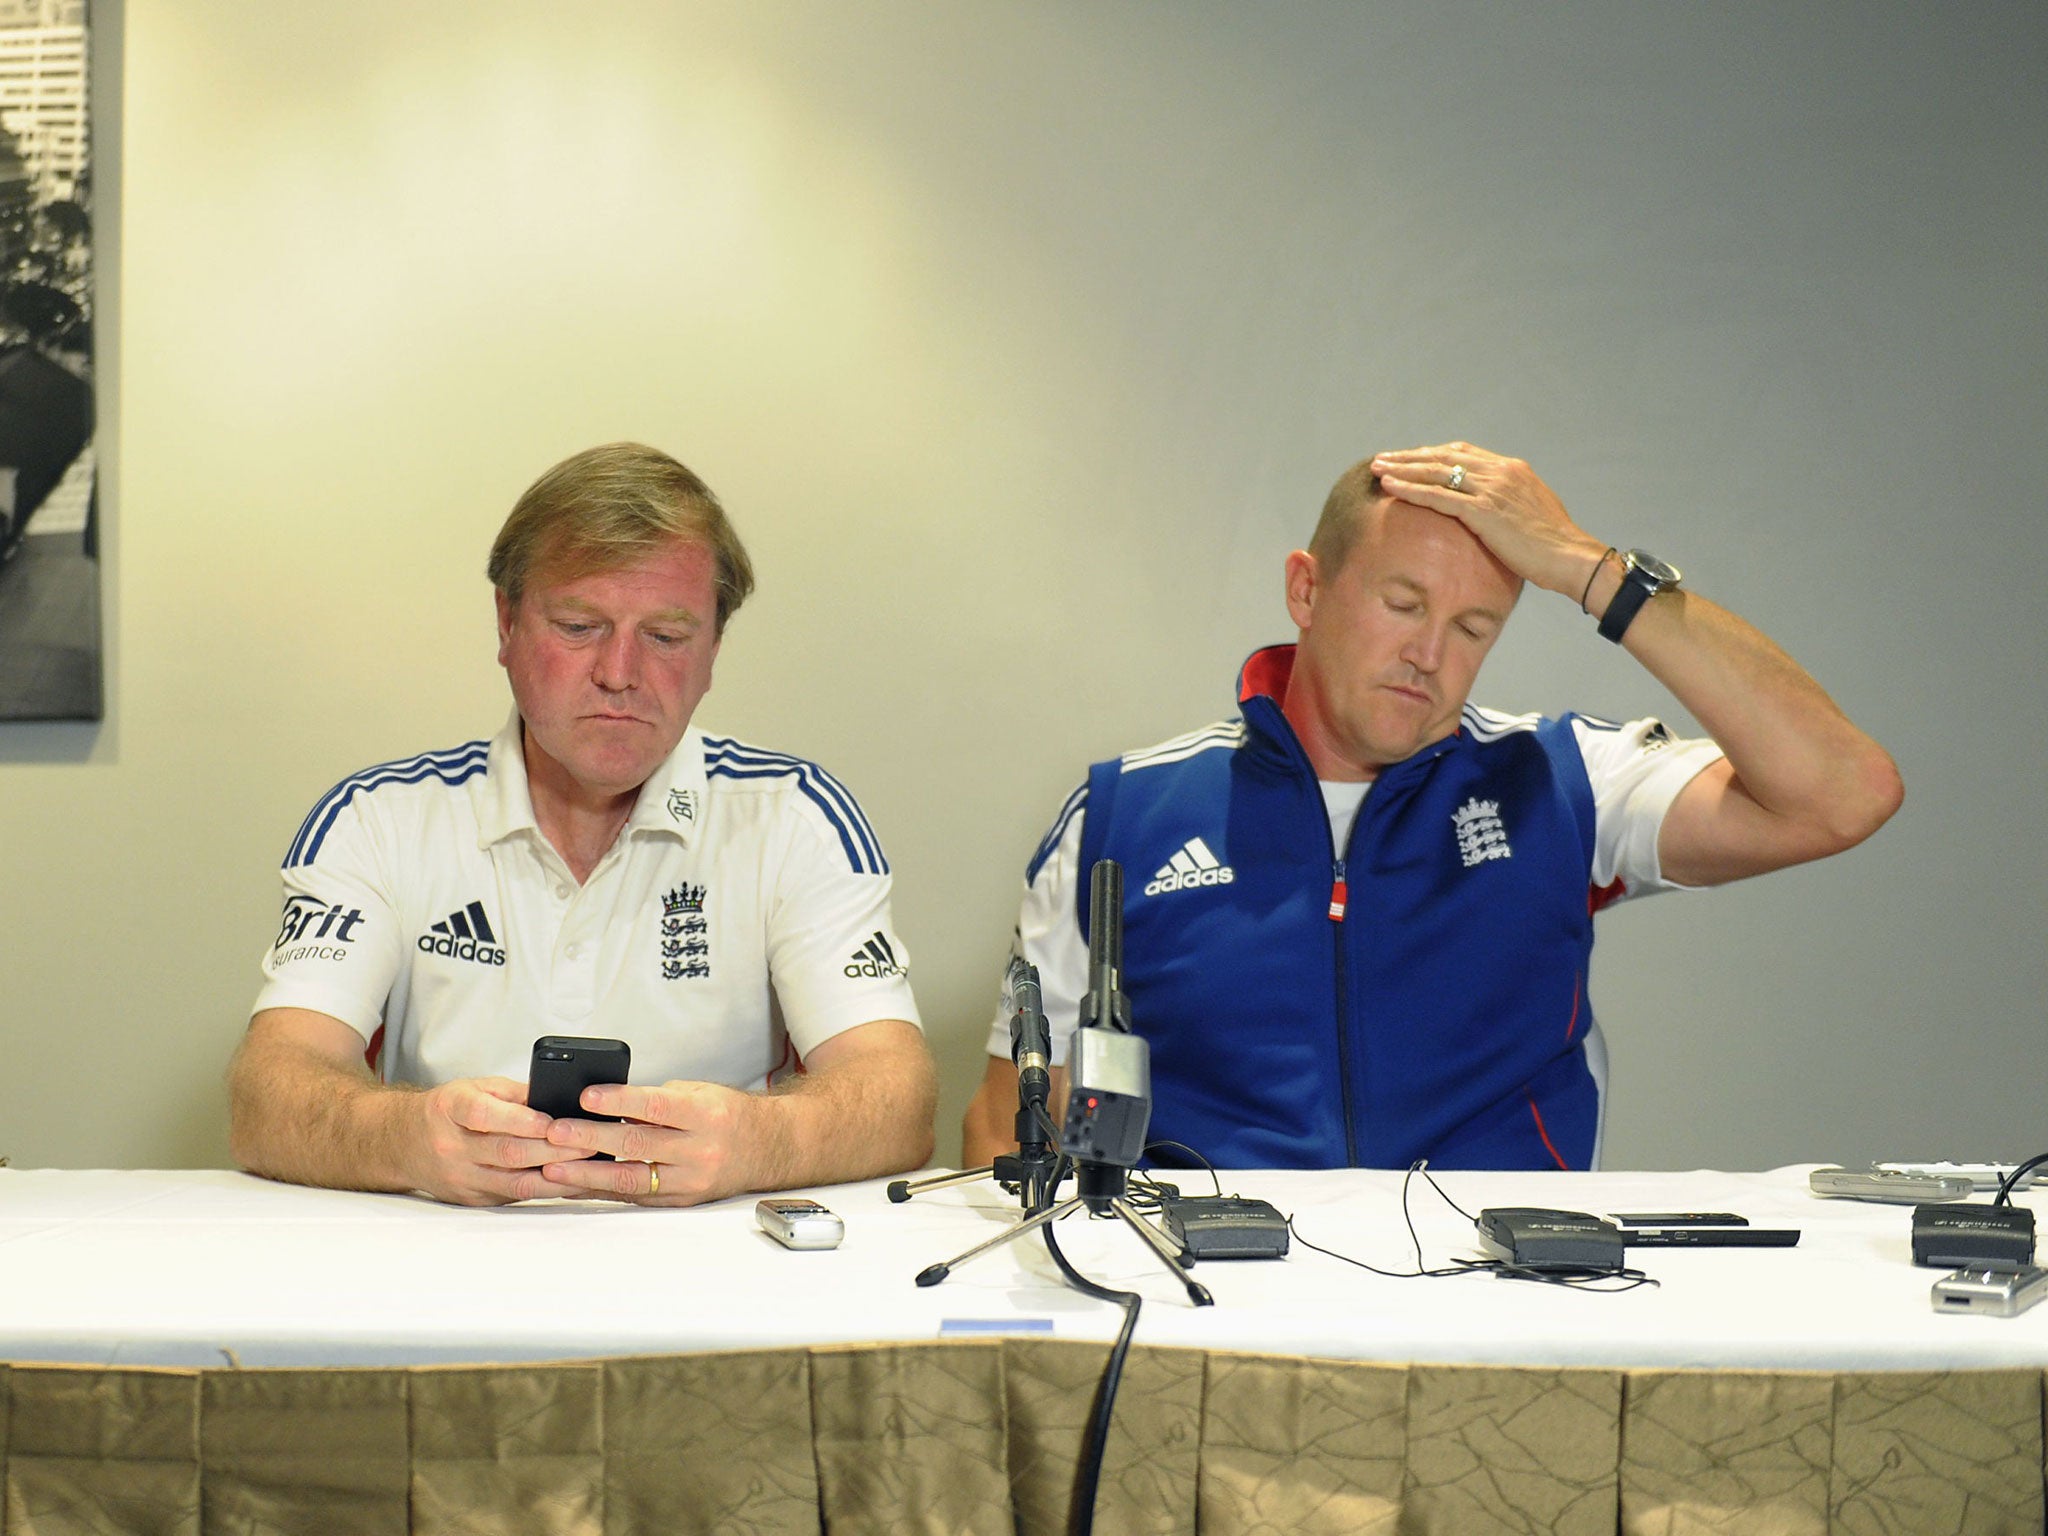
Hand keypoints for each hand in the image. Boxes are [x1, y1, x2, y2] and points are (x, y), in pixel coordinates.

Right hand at [409, 1075, 587, 1205]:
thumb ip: (516, 1093)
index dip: (520, 1120)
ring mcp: (461, 1177)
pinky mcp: (472, 1199)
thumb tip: (560, 1100)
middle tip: (588, 1142)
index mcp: (451, 1109)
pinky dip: (545, 1189)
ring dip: (556, 1176)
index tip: (552, 1121)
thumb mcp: (476, 1087)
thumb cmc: (447, 1110)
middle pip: (507, 1152)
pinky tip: (570, 1181)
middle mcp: (452, 1146)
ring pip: (514, 1182)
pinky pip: (514, 1196)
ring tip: (587, 1166)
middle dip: (553, 1149)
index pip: (484, 1115)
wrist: (404, 1143)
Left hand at [540, 1079, 765, 1205]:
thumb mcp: (698, 1094)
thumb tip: (605, 1105)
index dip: (620, 1101)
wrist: (764, 1149)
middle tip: (555, 1132)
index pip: (657, 1106)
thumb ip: (656, 1101)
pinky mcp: (679, 1200)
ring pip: (630, 1179)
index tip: (586, 1096)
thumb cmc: (725, 1115)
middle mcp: (699, 1150)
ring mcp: (689, 1180)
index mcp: (705, 1115)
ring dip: (587, 1174)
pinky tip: (575, 1185)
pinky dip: (601, 1190)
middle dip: (591, 1138)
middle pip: (637, 1144)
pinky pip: (634, 1196)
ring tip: (554, 1167)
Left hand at [1371, 442, 1607, 599]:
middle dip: (1410, 457)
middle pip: (1444, 457)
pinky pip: (1438, 496)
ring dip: (1403, 468)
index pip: (1462, 453)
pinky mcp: (1484, 511)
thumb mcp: (1530, 514)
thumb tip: (1492, 512)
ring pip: (1436, 472)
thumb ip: (1508, 504)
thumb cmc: (1554, 546)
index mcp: (1512, 469)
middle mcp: (1501, 471)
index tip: (1409, 459)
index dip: (1432, 455)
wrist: (1572, 558)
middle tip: (1383, 458)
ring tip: (1377, 468)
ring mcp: (1492, 489)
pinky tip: (1390, 487)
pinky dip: (1411, 489)